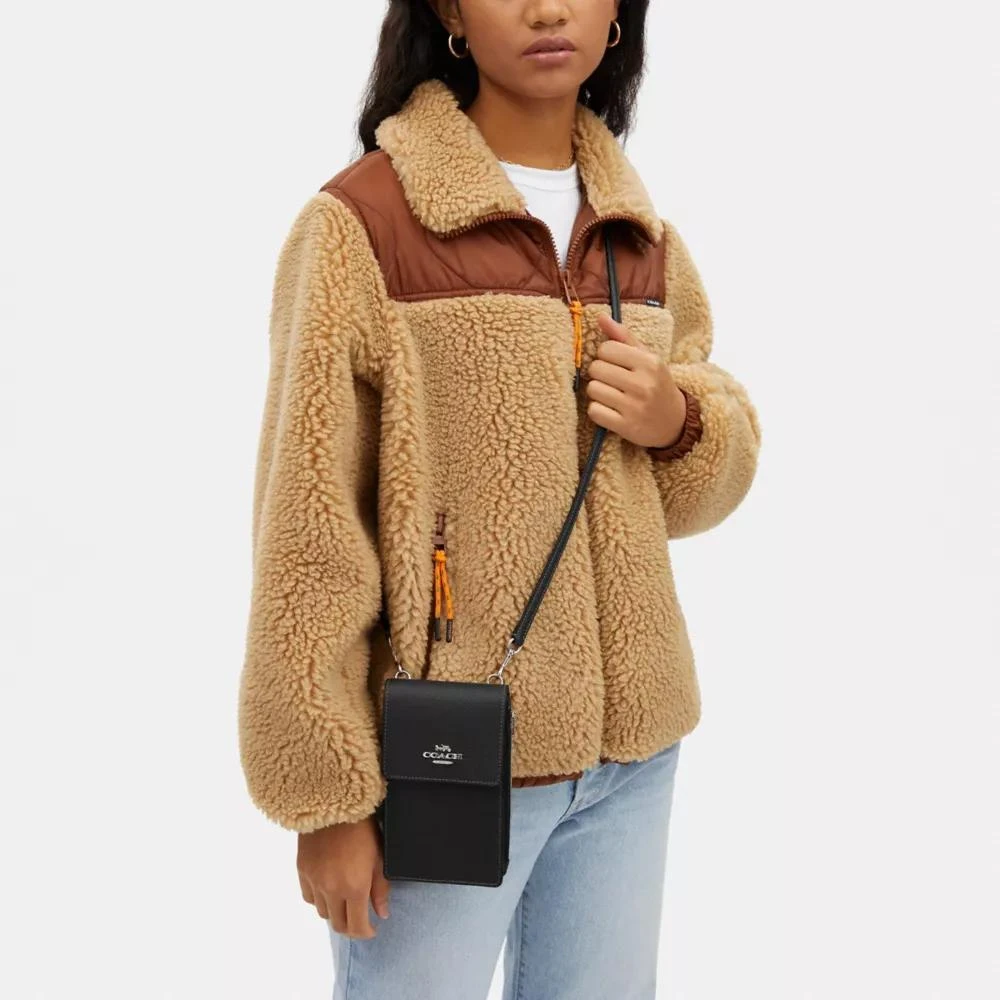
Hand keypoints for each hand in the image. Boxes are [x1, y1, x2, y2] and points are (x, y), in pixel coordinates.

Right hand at [297, 815, 389, 938]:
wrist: (334, 802)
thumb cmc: (364, 827)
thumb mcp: (379, 857)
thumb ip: (380, 888)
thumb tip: (382, 913)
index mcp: (354, 887)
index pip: (356, 926)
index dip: (365, 933)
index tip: (371, 930)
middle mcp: (331, 889)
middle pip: (337, 924)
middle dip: (350, 927)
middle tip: (359, 919)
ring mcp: (314, 881)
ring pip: (322, 912)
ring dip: (335, 911)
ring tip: (344, 901)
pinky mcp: (301, 870)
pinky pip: (309, 896)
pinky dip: (319, 898)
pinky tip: (328, 889)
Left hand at [585, 313, 687, 448]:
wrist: (675, 422)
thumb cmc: (657, 385)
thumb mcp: (648, 358)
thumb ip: (624, 336)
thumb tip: (600, 316)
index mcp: (649, 362)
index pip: (606, 348)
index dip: (606, 355)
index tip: (616, 364)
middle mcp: (643, 384)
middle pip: (596, 368)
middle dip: (600, 374)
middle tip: (613, 381)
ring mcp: (634, 407)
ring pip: (592, 389)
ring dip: (597, 392)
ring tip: (611, 395)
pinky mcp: (626, 427)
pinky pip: (594, 411)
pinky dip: (597, 410)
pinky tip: (610, 410)